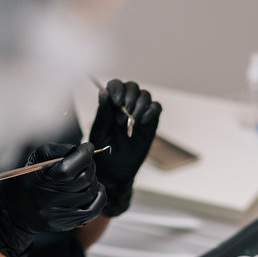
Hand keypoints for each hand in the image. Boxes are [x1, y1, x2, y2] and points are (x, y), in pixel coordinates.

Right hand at [0, 142, 105, 256]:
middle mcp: (53, 199)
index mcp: (42, 180)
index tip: (87, 147)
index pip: (71, 167)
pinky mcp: (70, 222)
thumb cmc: (27, 180)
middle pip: (85, 178)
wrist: (16, 213)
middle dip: (89, 165)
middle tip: (85, 161)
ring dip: (93, 179)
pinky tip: (94, 189)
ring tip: (85, 174)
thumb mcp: (35, 160)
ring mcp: (63, 212)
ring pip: (91, 192)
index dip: (84, 154)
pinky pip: (95, 209)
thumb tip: (80, 150)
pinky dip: (99, 196)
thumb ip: (57, 150)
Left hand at [88, 79, 160, 216]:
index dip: (117, 88)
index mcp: (111, 105)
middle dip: (129, 98)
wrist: (115, 171)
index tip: (115, 102)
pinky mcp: (151, 123)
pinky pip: (157, 108)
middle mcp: (126, 106)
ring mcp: (140, 114)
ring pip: (145, 95)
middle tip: (122, 117)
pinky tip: (142, 121)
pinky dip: (151, 110)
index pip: (116, 85)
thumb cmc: (104, 152)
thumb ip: (103, 113)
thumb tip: (103, 92)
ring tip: (131, 121)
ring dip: (139, 105)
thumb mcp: (100, 132)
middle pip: (132, 87)